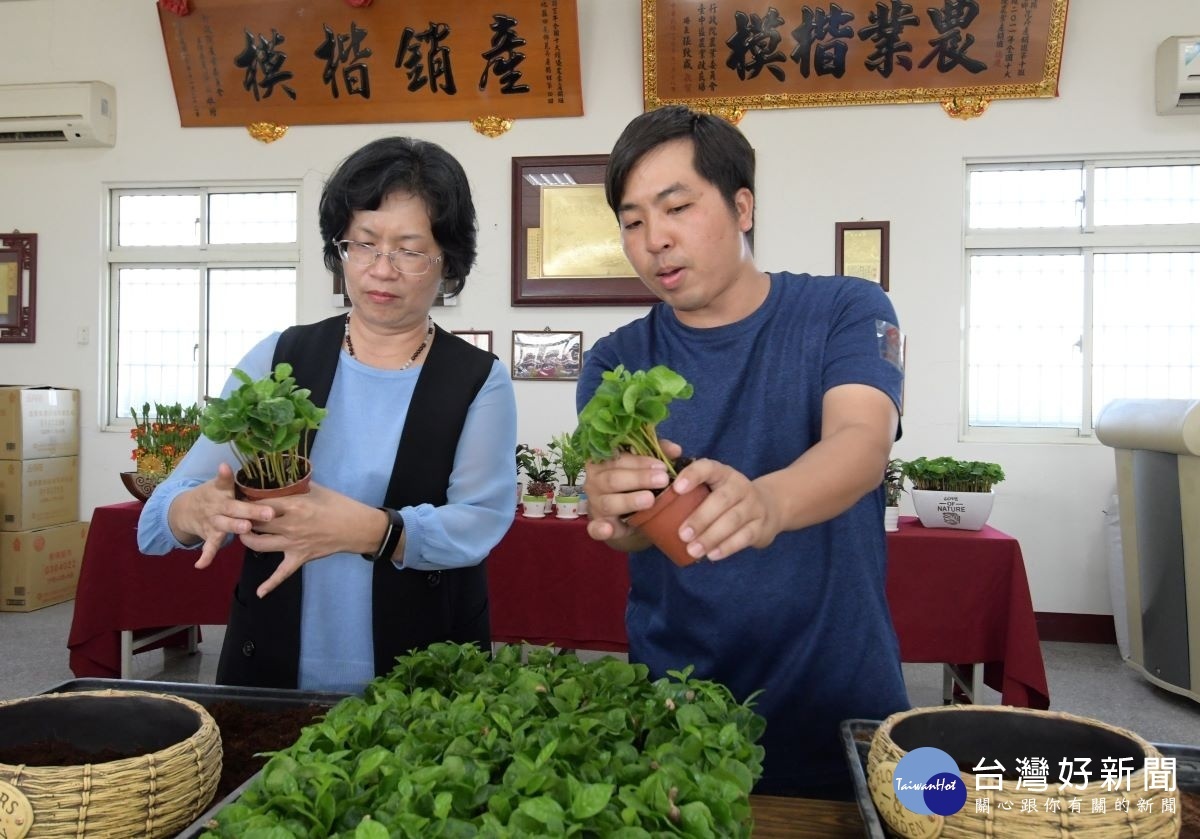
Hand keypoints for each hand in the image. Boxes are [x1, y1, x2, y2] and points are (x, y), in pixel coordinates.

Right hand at [168, 462, 275, 570]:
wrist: (187, 509)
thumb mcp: (223, 485)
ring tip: (245, 527)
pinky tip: (201, 564)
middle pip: (233, 507)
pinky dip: (206, 555)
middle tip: (268, 512)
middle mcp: (217, 505)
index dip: (225, 475)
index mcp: (222, 490)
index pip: (223, 481)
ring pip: (225, 524)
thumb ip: (239, 482)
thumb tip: (260, 470)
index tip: (224, 467)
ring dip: (234, 526)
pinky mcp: (209, 534)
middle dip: (250, 510)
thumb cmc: (216, 495)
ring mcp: (213, 521)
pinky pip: (209, 546)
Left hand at [237, 482, 372, 597]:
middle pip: (255, 523)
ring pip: (259, 544)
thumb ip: (294, 485)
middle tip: (235, 513)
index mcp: (293, 506)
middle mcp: (289, 526)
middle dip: (242, 517)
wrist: (356, 527)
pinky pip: (282, 574)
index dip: (247, 499)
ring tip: (242, 532)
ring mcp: (292, 544)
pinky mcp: (299, 558)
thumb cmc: (337, 504)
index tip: (239, 495)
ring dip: (246, 539)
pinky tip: (259, 593)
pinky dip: (270, 584)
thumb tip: (277, 478)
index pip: (260, 503)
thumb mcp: (315, 489)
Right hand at [581, 448, 671, 548]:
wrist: (624, 513)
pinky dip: (600, 529)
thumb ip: (659, 453)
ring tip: (650, 500)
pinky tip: (608, 529)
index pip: (619, 457)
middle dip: (639, 479)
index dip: (641, 461)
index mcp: (603, 460)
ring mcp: (594, 503)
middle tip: (662, 480)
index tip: (662, 466)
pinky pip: (594, 528)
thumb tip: (676, 450)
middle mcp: (594, 480)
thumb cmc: (634, 482)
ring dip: (629, 501)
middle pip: (613, 479)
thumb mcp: (644, 464)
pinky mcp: (597, 524)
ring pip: (609, 502)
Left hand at [671, 457, 782, 561]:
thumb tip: (650, 499)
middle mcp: (740, 486)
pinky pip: (744, 537)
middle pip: (721, 499)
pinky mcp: (761, 526)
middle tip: (682, 534)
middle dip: (700, 518)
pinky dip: (727, 547)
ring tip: (692, 550)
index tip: (676, 489)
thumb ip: (689, 491)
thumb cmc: (726, 498)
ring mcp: (753, 506)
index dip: (693, 475)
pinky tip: (711, 555)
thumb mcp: (713, 488)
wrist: (770, 506)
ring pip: (732, 520)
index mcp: (722, 473)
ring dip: (711, 536)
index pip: (708, 468)